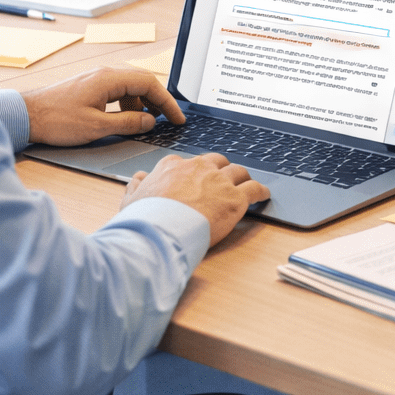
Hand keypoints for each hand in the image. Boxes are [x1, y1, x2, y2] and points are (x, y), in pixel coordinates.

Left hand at [22, 67, 182, 146]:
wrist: (26, 115)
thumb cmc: (56, 120)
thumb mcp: (97, 127)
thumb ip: (127, 123)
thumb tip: (150, 122)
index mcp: (109, 79)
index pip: (149, 84)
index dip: (167, 102)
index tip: (178, 118)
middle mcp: (105, 74)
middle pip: (142, 83)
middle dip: (158, 102)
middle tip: (169, 121)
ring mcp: (97, 79)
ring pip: (130, 88)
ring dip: (141, 105)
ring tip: (144, 125)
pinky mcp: (90, 87)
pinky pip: (118, 92)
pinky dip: (127, 106)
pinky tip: (124, 121)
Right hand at [120, 153, 269, 244]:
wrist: (159, 231)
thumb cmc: (144, 219)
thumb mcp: (131, 199)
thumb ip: (136, 186)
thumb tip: (138, 178)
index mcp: (173, 166)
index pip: (189, 163)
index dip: (196, 172)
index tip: (198, 180)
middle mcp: (197, 168)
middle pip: (217, 162)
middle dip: (221, 170)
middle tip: (224, 181)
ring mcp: (218, 181)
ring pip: (238, 172)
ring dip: (242, 178)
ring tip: (246, 186)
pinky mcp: (234, 198)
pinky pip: (254, 189)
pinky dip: (260, 191)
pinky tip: (263, 195)